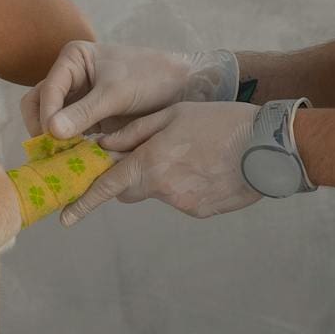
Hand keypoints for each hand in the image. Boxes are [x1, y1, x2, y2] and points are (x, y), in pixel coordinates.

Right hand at [22, 42, 239, 139]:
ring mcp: (78, 99)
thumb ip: (84, 112)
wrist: (182, 88)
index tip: (54, 137)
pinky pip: (70, 133)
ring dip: (53, 140)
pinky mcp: (89, 118)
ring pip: (51, 120)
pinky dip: (68, 147)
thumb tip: (51, 132)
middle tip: (50, 151)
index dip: (47, 114)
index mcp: (73, 59)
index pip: (47, 89)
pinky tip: (73, 162)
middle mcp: (70, 77)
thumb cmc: (150, 77)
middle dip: (42, 127)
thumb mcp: (116, 93)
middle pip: (39, 104)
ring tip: (61, 159)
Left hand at [59, 101, 262, 224]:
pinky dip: (187, 186)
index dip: (84, 203)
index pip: (107, 186)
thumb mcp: (173, 115)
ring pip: (159, 192)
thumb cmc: (221, 122)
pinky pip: (182, 199)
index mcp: (150, 161)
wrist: (269, 147)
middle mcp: (162, 188)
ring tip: (193, 153)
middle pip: (130, 190)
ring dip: (164, 177)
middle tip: (149, 155)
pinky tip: (208, 167)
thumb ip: (134, 132)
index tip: (65, 218)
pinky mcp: (201, 212)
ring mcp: (183, 204)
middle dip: (130, 177)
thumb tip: (104, 146)